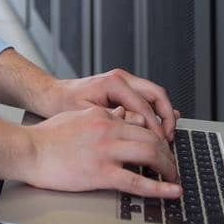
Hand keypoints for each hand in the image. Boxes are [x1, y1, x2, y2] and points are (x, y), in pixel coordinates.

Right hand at [24, 106, 180, 197]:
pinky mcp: (100, 172)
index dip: (157, 136)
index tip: (164, 147)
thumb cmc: (48, 136)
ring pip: (150, 154)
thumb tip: (123, 115)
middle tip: (173, 164)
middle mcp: (108, 129)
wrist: (29, 150)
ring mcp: (105, 150)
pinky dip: (159, 188)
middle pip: (152, 137)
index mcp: (102, 115)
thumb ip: (103, 116)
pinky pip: (137, 181)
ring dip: (169, 167)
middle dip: (168, 152)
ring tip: (175, 177)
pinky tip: (171, 191)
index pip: (141, 121)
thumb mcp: (78, 117)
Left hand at [38, 67, 179, 142]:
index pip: (144, 105)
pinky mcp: (124, 88)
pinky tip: (161, 126)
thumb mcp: (87, 116)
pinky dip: (156, 111)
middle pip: (157, 94)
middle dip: (167, 117)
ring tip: (167, 136)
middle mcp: (121, 78)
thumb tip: (141, 124)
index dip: (155, 127)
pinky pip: (147, 98)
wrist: (53, 96)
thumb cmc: (65, 105)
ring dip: (163, 114)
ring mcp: (124, 81)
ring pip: (155, 94)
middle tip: (169, 139)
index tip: (161, 145)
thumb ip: (114, 119)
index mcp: (113, 83)